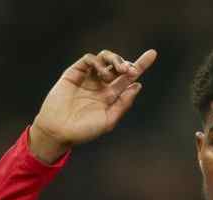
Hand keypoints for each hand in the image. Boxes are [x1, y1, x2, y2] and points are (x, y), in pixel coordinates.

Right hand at [29, 48, 157, 162]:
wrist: (59, 131)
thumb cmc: (83, 131)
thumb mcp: (109, 120)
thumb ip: (123, 103)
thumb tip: (137, 85)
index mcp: (110, 96)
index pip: (128, 77)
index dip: (141, 65)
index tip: (153, 54)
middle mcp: (100, 85)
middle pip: (118, 65)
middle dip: (127, 63)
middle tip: (129, 71)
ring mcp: (87, 78)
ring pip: (104, 58)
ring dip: (114, 60)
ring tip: (118, 70)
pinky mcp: (74, 73)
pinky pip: (89, 60)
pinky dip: (98, 62)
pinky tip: (102, 73)